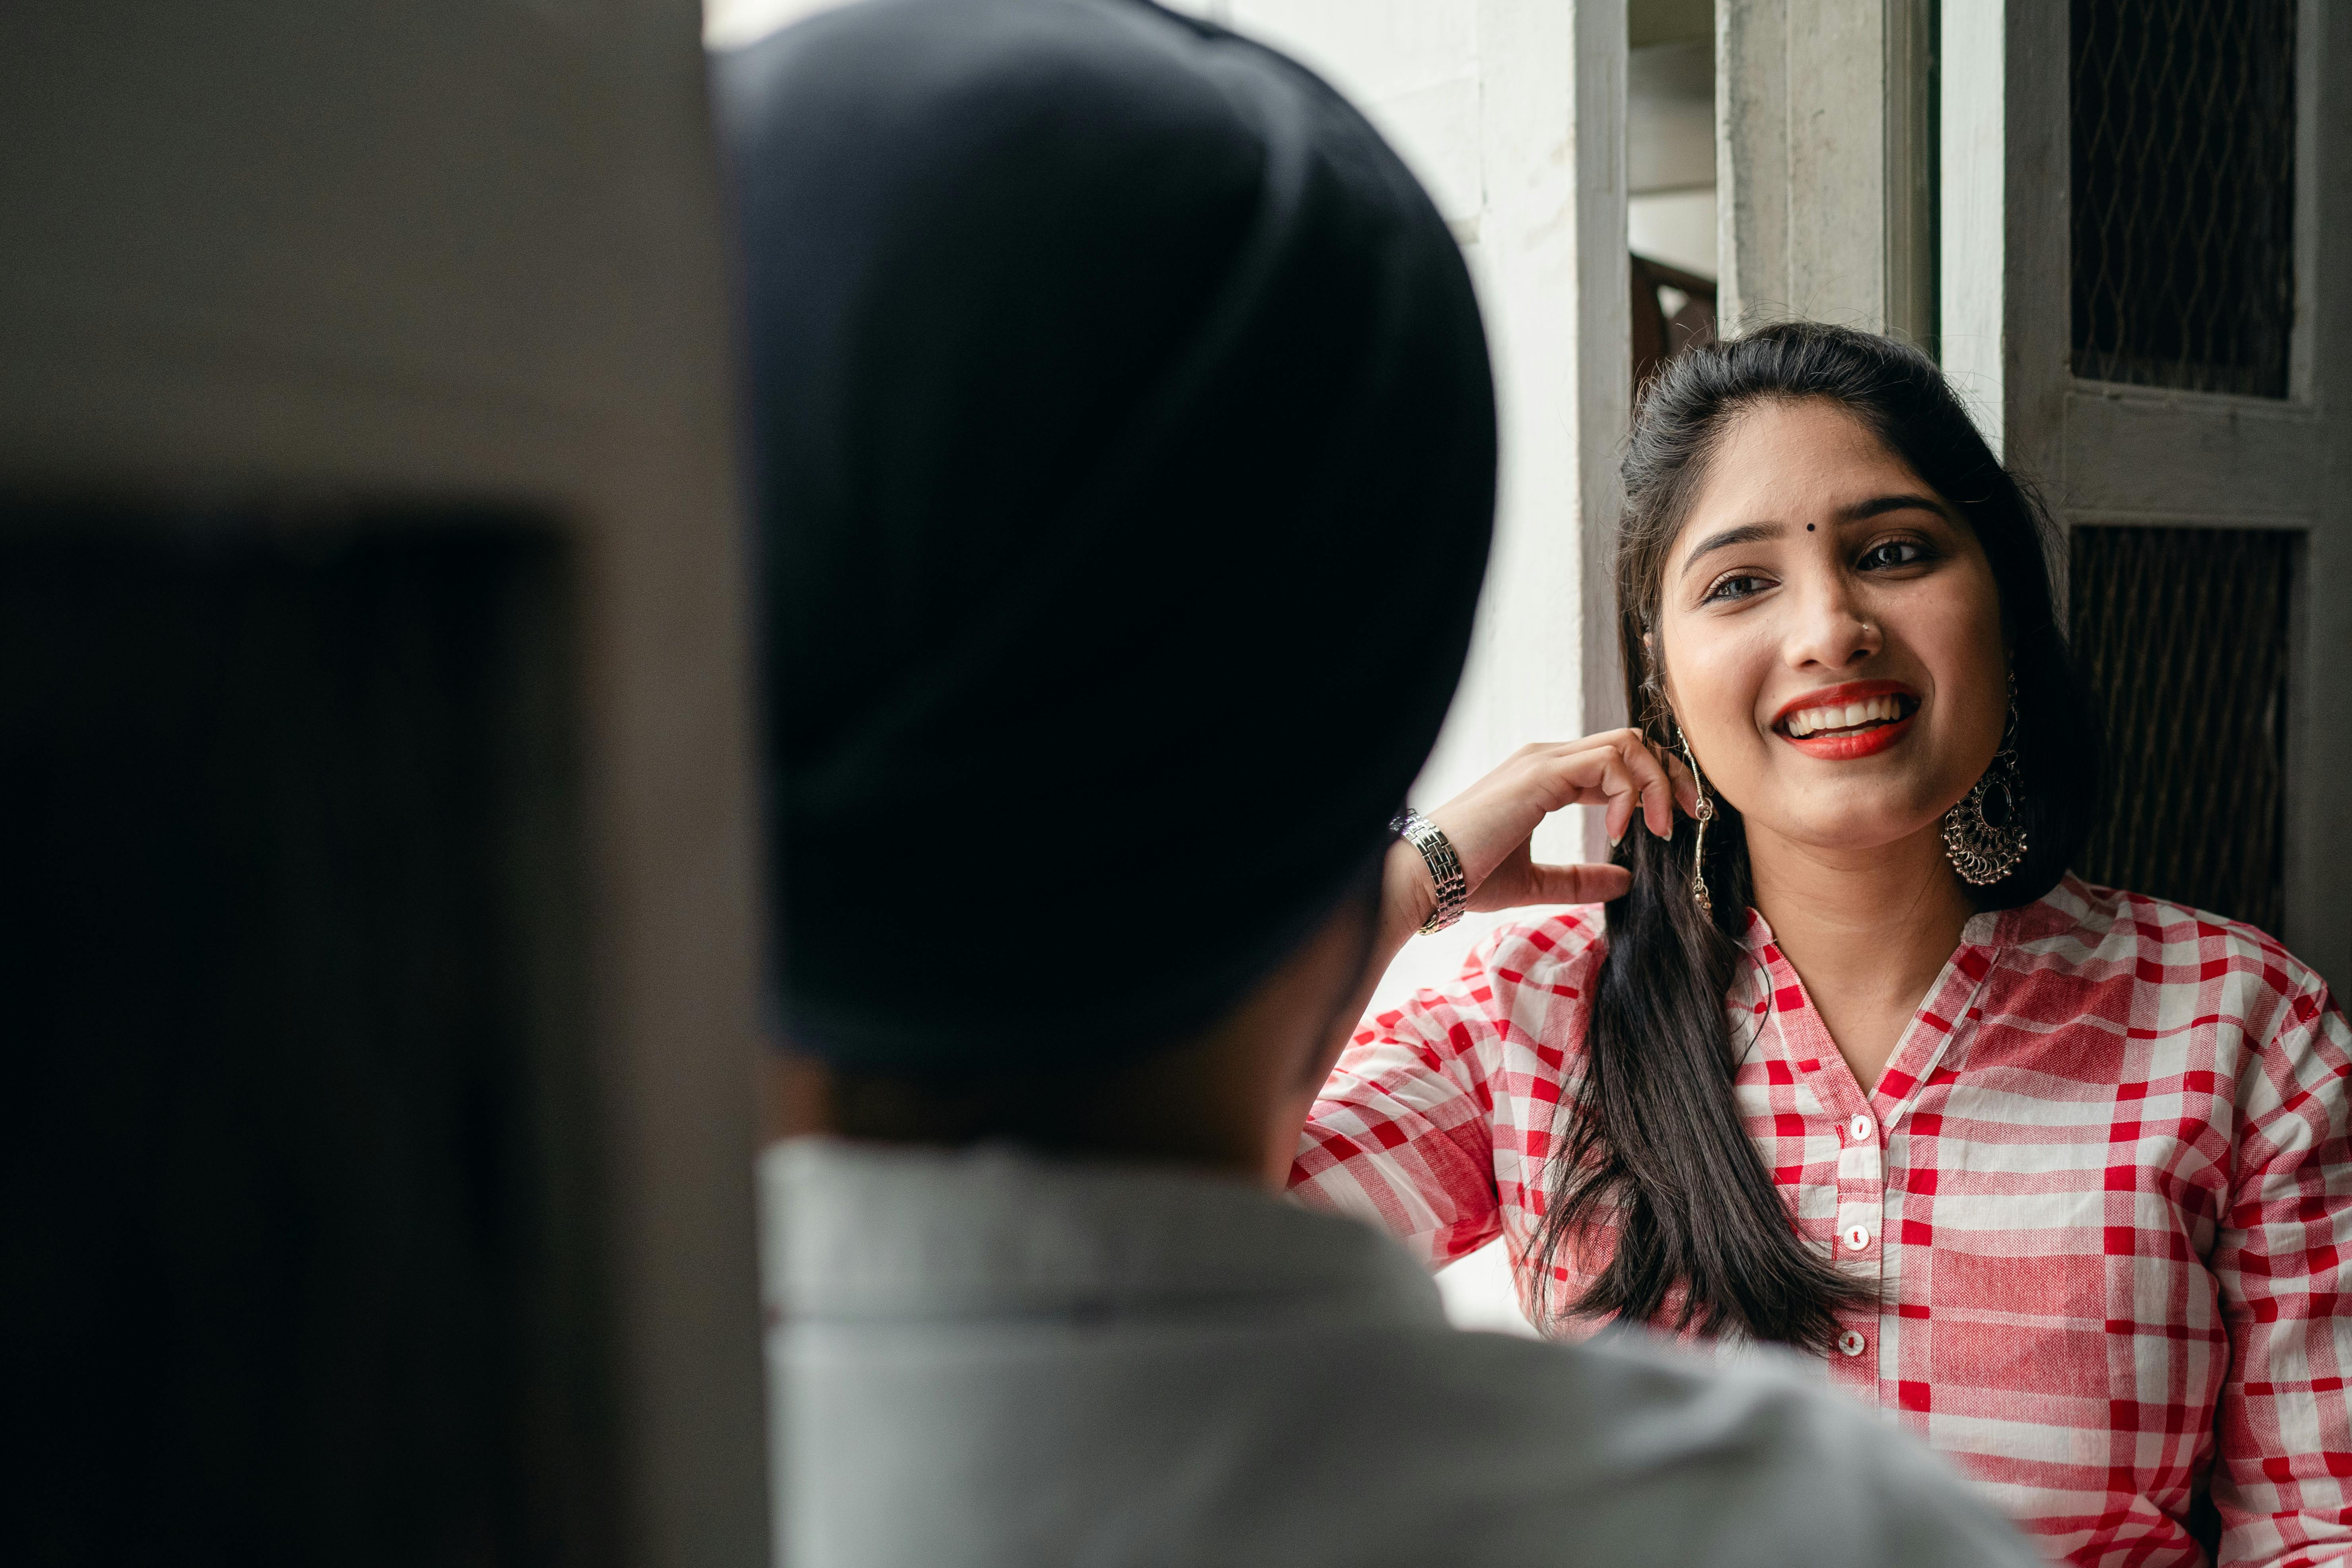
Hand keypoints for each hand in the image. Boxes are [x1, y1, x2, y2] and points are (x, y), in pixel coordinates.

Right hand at [1384, 730, 1698, 934]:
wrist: (1428, 877)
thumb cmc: (1469, 878)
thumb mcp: (1537, 882)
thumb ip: (1581, 878)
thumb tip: (1625, 880)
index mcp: (1544, 777)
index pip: (1616, 760)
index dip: (1652, 785)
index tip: (1669, 824)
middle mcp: (1546, 759)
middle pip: (1631, 741)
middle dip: (1670, 775)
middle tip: (1688, 817)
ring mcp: (1544, 761)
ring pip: (1627, 744)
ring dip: (1655, 784)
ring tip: (1657, 829)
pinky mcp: (1541, 773)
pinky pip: (1609, 762)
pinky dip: (1627, 794)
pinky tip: (1620, 833)